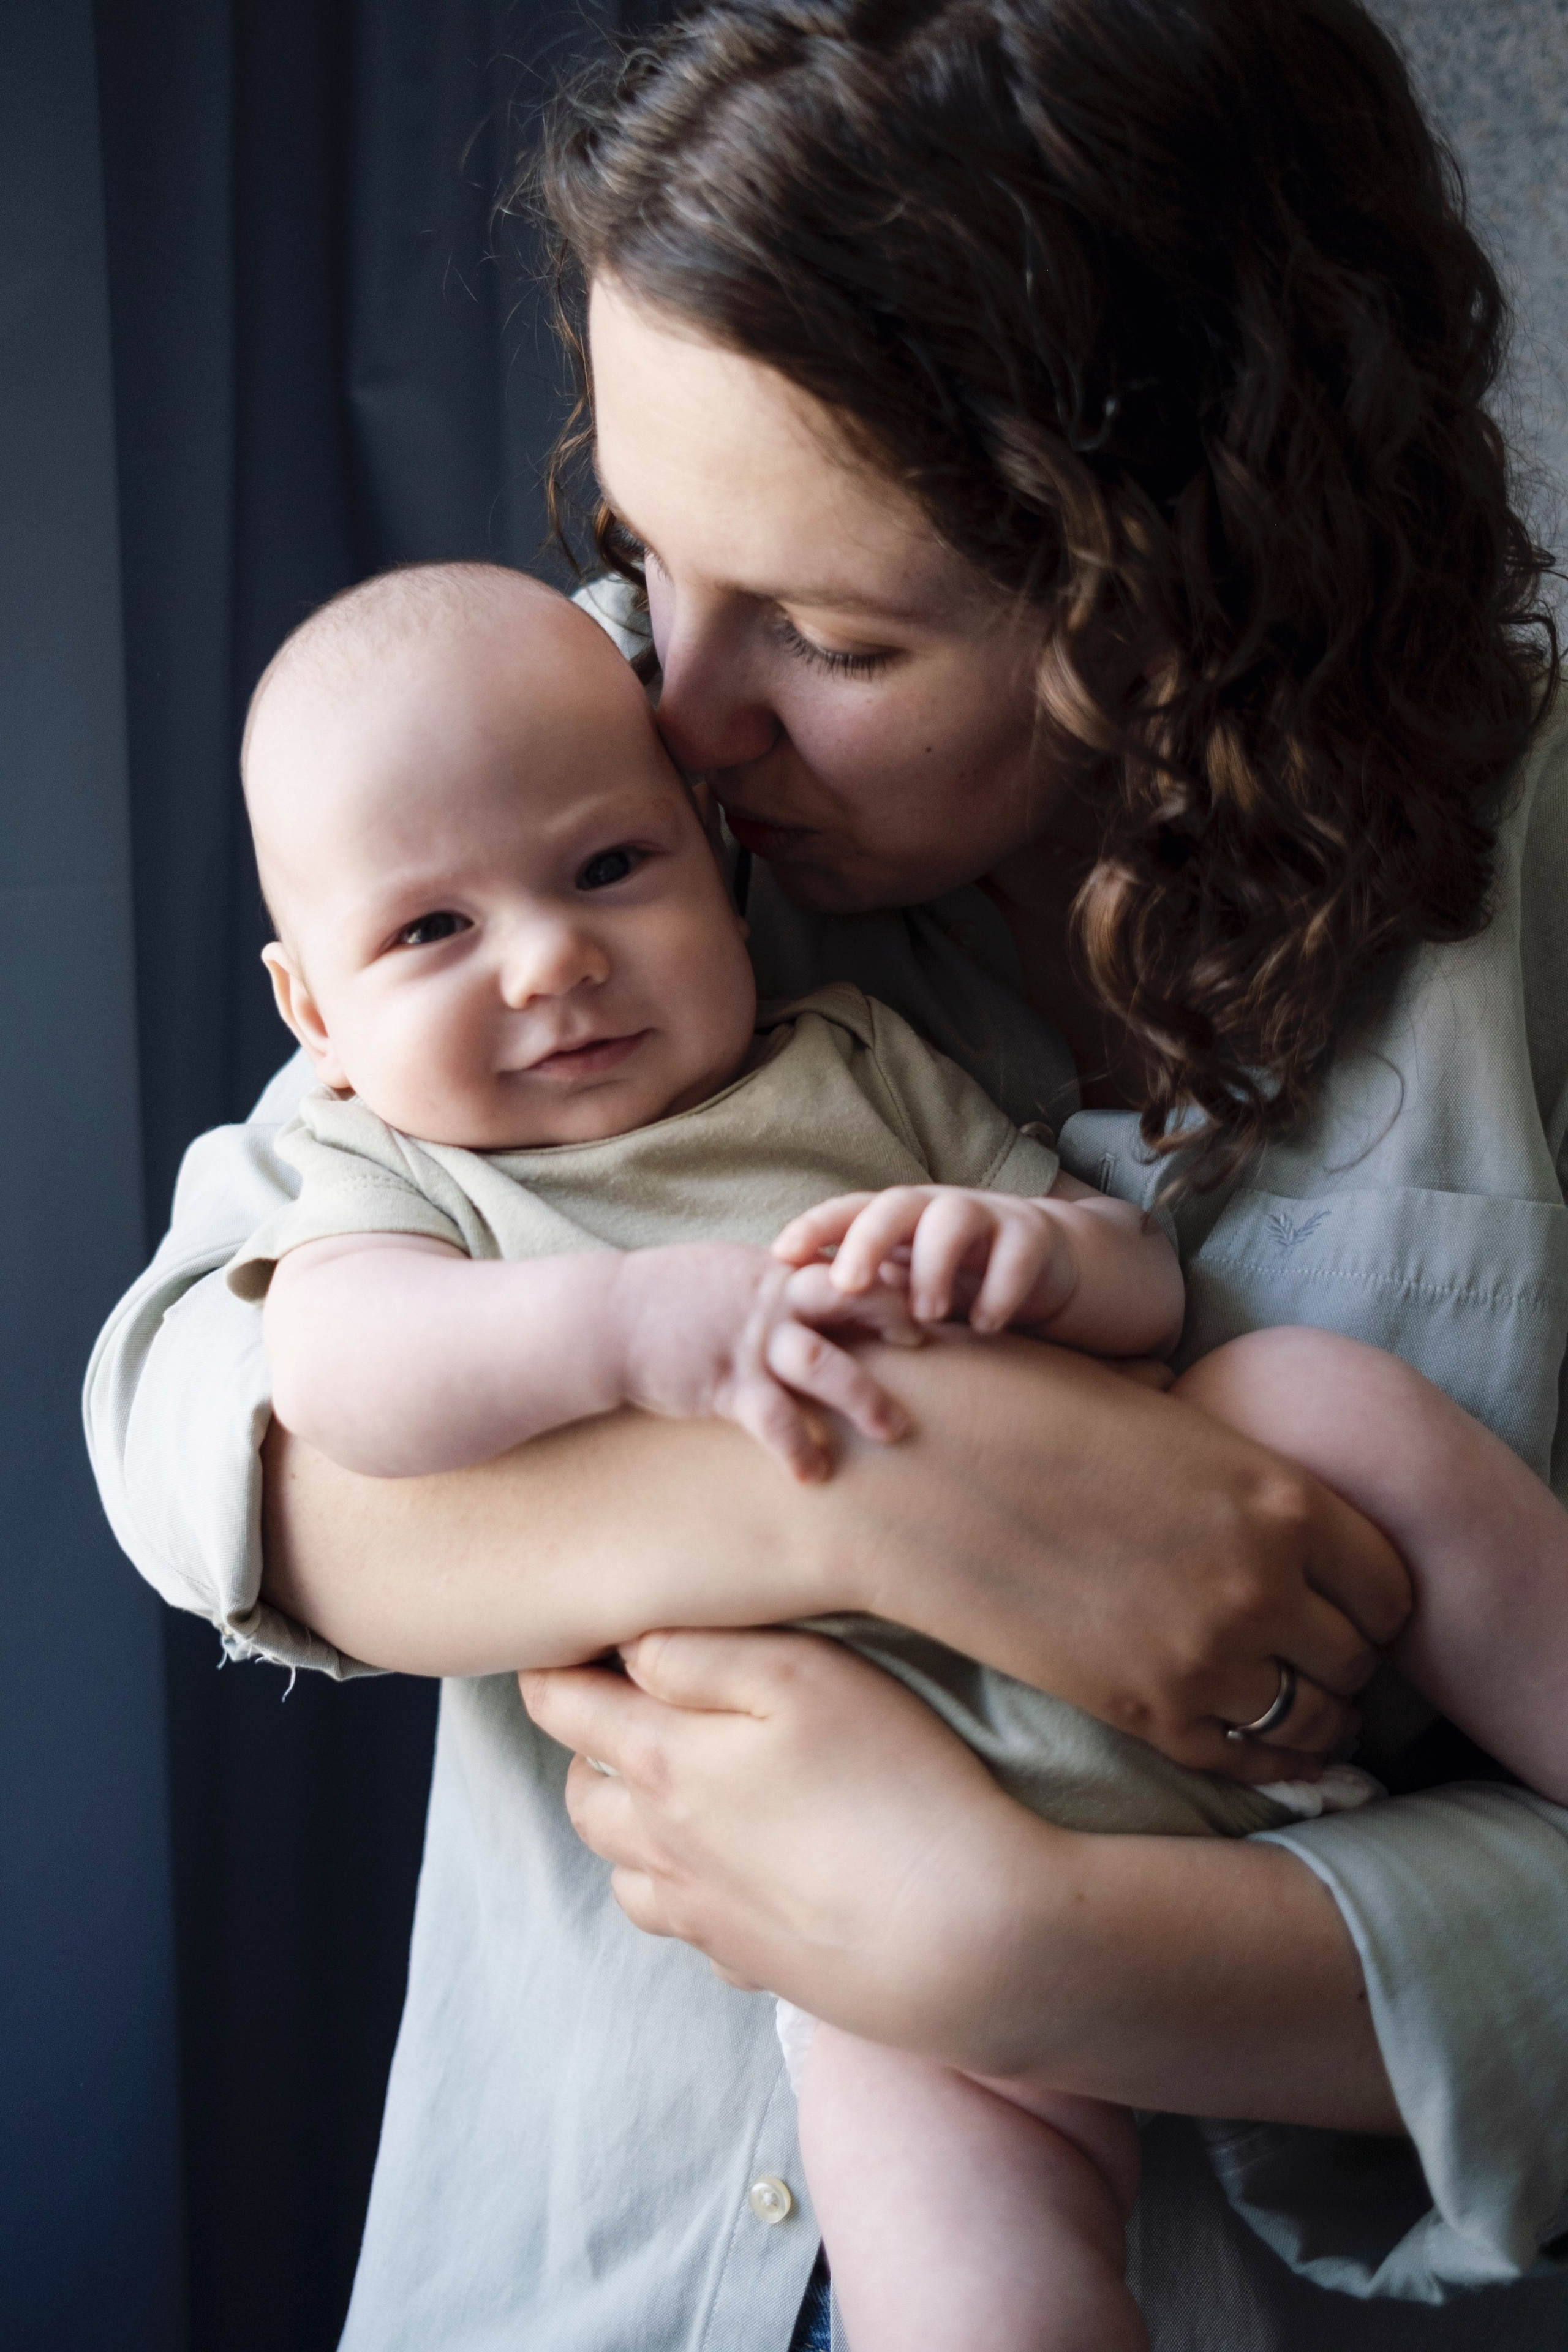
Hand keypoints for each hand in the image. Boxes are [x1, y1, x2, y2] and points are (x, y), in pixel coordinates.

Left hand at [522, 1628, 1033, 2044]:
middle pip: (583, 1795)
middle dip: (589, 1744)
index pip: (561, 1707)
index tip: (566, 1632)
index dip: (550, 1662)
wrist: (967, 1940)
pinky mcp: (754, 1966)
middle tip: (633, 1704)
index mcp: (663, 1767)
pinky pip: (689, 1930)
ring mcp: (705, 1921)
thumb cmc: (893, 1783)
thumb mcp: (803, 1676)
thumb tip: (626, 1643)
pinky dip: (691, 1895)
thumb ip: (699, 1651)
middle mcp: (665, 1850)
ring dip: (631, 1824)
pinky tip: (743, 1871)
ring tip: (683, 1788)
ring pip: (626, 1872)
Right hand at [614, 1241, 919, 1482]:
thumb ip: (774, 1281)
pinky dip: (798, 1449)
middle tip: (929, 1344)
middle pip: (852, 1300)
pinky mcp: (726, 1384)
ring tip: (893, 1431)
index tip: (920, 1295)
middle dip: (895, 1320)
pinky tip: (814, 1475)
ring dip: (864, 1399)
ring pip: (825, 1365)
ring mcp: (750, 1343)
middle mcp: (771, 1302)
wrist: (607, 1318)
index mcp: (775, 1271)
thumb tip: (815, 1288)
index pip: (845, 1266)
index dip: (886, 1277)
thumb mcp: (727, 1273)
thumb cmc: (667, 1298)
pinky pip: (774, 1420)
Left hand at [775, 1186, 1074, 1332]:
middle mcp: (936, 1207)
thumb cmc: (954, 1279)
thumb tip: (787, 1324)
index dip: (814, 1227)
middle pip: (895, 1205)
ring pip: (953, 1219)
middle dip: (866, 1241)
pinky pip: (1014, 1255)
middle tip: (846, 1286)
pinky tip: (985, 1327)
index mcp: (897, 1218)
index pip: (848, 1210)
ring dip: (933, 1267)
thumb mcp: (903, 1284)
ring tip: (924, 1315)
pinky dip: (998, 1291)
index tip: (779, 1256)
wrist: (1042, 1263)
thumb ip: (860, 1293)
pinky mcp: (1031, 1236)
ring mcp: (986, 1216)